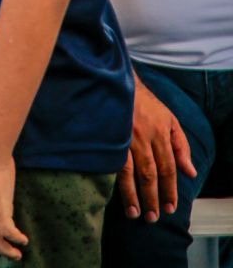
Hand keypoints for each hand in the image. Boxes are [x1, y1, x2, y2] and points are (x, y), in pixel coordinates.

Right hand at [117, 77, 195, 221]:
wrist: (118, 81)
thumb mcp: (169, 119)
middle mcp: (143, 135)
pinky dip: (115, 179)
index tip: (170, 209)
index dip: (170, 190)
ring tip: (135, 214)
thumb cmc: (145, 103)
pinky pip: (112, 161)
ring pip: (130, 171)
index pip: (168, 167)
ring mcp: (123, 135)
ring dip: (133, 194)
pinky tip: (115, 193)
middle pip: (150, 173)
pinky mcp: (107, 135)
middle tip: (153, 217)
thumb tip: (190, 172)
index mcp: (160, 132)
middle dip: (152, 197)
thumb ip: (181, 145)